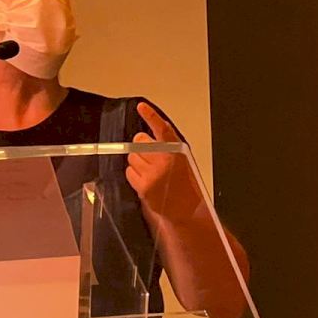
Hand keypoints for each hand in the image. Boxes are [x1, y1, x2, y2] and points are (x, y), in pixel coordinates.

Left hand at [125, 102, 202, 224]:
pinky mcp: (143, 186)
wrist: (188, 210)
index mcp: (177, 151)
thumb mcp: (184, 160)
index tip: (141, 107)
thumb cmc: (186, 185)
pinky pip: (129, 172)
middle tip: (151, 158)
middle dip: (142, 147)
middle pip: (139, 141)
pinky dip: (134, 175)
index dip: (151, 116)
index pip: (163, 129)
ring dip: (138, 162)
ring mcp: (153, 174)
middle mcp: (165, 161)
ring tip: (150, 172)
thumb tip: (151, 133)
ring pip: (132, 157)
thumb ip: (169, 146)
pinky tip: (146, 180)